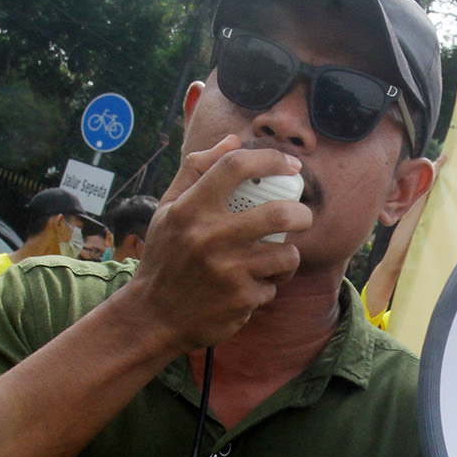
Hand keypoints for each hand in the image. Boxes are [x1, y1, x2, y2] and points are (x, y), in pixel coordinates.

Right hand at [125, 137, 310, 351]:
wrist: (154, 317)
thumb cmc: (166, 257)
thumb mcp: (169, 211)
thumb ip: (197, 171)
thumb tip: (233, 139)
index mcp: (189, 210)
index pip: (234, 166)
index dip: (270, 159)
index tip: (290, 165)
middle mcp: (208, 237)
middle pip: (279, 214)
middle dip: (302, 214)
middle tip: (301, 216)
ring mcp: (227, 271)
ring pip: (287, 254)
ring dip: (288, 256)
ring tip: (275, 257)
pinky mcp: (240, 300)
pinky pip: (274, 285)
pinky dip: (269, 285)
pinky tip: (251, 286)